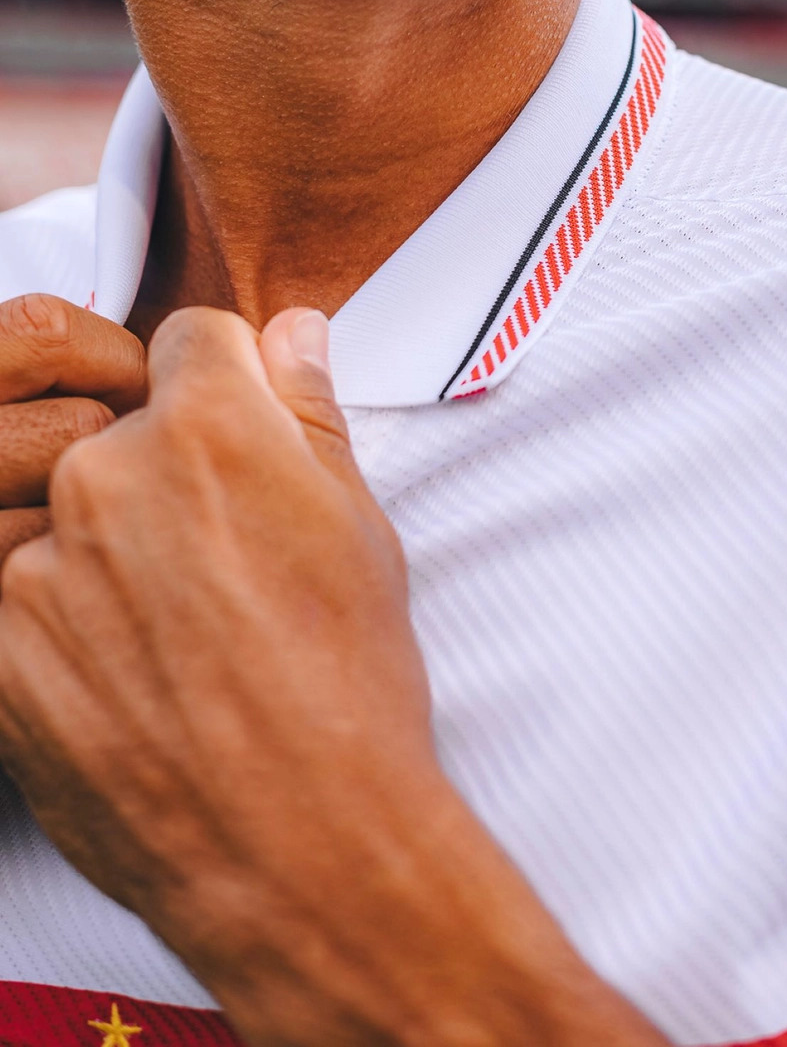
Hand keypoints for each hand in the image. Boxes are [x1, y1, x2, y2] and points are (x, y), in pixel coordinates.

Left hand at [0, 306, 665, 1046]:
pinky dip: (67, 630)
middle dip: (168, 475)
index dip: (229, 387)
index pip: (193, 339)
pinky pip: (26, 600)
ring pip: (72, 518)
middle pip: (124, 431)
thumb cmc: (350, 686)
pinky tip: (132, 682)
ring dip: (110, 553)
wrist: (298, 845)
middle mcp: (108, 474)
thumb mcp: (360, 529)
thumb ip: (310, 415)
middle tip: (223, 564)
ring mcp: (41, 564)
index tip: (243, 440)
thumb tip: (293, 334)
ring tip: (177, 638)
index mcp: (210, 426)